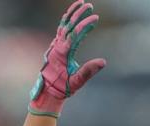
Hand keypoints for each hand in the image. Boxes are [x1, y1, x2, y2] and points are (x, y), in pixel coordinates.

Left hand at [29, 0, 106, 116]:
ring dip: (72, 14)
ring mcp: (54, 45)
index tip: (95, 18)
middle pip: (68, 25)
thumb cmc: (61, 88)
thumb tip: (102, 62)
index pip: (75, 34)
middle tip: (89, 5)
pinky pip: (61, 30)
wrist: (47, 92)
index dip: (85, 24)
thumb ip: (88, 71)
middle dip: (78, 14)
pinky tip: (72, 15)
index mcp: (62, 53)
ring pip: (63, 25)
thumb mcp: (76, 82)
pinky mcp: (55, 47)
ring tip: (81, 3)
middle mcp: (57, 46)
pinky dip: (67, 20)